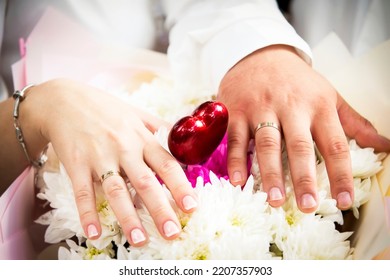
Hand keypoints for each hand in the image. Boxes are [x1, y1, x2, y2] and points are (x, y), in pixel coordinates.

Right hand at [24, 78, 196, 245]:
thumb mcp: (135, 112)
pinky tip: (94, 233)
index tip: (192, 207)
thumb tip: (182, 139)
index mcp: (141, 137)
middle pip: (145, 182)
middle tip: (172, 233)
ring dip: (128, 217)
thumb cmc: (104, 108)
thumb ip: (159, 127)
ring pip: (116, 190)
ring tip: (139, 240)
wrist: (63, 99)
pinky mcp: (76, 163)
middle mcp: (124, 148)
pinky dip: (87, 212)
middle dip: (160, 209)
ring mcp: (99, 156)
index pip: (166, 163)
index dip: (180, 185)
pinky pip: (83, 191)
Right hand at [218, 45, 389, 212]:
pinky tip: (238, 181)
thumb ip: (354, 122)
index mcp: (318, 106)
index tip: (343, 201)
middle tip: (308, 206)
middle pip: (299, 145)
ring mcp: (261, 108)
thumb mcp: (328, 95)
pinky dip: (235, 159)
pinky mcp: (236, 111)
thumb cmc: (297, 81)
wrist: (260, 54)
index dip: (340, 174)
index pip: (334, 143)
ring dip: (270, 173)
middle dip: (304, 177)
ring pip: (267, 143)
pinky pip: (235, 138)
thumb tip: (385, 145)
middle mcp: (290, 107)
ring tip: (274, 200)